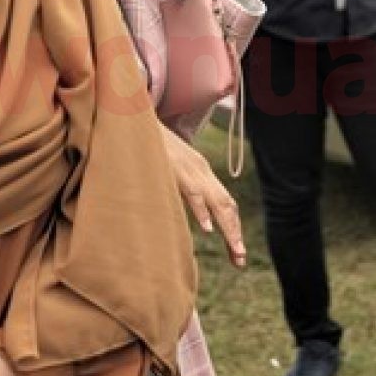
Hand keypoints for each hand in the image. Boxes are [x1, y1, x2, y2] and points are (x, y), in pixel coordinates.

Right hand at [161, 125, 245, 266]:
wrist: (134, 114)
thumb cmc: (147, 143)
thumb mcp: (166, 166)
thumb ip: (174, 184)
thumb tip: (175, 211)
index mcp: (200, 172)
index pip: (225, 203)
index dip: (233, 228)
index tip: (236, 254)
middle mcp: (201, 171)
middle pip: (227, 206)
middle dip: (235, 235)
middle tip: (240, 261)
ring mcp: (190, 169)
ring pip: (218, 202)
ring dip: (229, 229)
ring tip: (236, 252)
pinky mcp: (175, 169)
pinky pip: (192, 192)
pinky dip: (201, 210)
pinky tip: (209, 229)